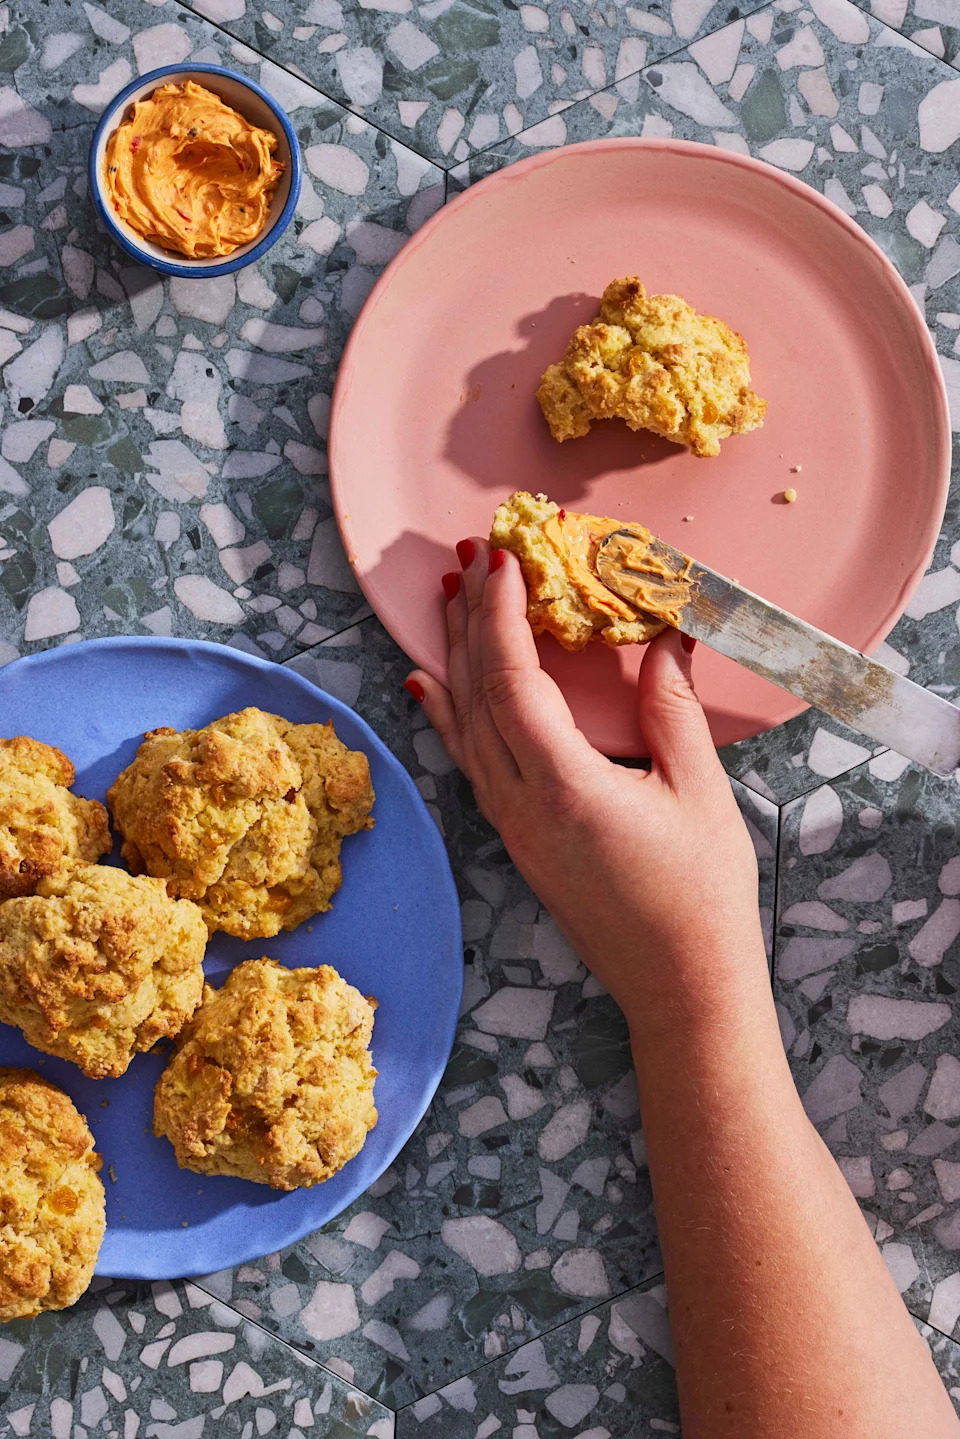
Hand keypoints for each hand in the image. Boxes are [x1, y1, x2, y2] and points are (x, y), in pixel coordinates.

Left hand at [404, 537, 767, 1030]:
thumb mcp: (699, 792)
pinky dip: (448, 714)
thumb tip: (666, 636)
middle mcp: (522, 806)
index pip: (513, 682)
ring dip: (455, 657)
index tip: (503, 559)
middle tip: (470, 558)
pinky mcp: (517, 840)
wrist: (681, 989)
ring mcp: (512, 827)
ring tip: (450, 600)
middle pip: (475, 696)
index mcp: (566, 788)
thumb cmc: (701, 898)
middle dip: (469, 620)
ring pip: (464, 726)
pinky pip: (468, 762)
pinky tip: (429, 686)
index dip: (502, 615)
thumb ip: (673, 710)